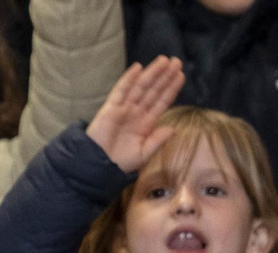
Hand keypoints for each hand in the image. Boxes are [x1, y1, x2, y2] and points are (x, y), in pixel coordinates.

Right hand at [87, 56, 184, 172]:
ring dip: (152, 73)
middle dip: (164, 76)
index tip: (181, 76)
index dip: (170, 89)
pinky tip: (138, 68)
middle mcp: (136, 113)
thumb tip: (173, 129)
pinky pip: (120, 91)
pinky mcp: (110, 108)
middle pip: (153, 91)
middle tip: (176, 61)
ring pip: (140, 87)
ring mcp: (123, 109)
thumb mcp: (143, 154)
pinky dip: (128, 79)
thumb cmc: (119, 163)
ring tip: (164, 60)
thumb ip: (157, 141)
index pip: (161, 102)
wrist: (97, 167)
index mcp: (145, 123)